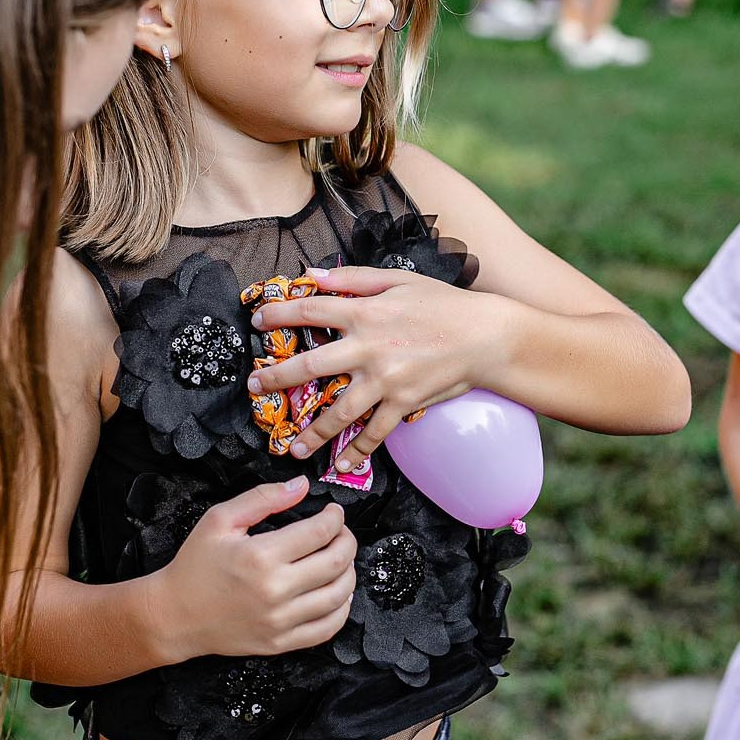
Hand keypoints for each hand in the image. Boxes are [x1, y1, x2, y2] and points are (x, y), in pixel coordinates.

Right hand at [156, 476, 356, 658]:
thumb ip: (263, 497)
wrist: (174, 615)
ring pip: (338, 596)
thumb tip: (301, 485)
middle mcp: (274, 591)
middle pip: (336, 563)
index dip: (335, 518)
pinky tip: (337, 594)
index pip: (320, 533)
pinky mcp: (280, 643)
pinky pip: (327, 629)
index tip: (334, 512)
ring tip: (340, 560)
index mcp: (260, 556)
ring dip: (349, 573)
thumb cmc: (195, 565)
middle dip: (347, 541)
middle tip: (341, 533)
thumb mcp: (220, 519)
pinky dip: (341, 609)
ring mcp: (279, 621)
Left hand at [245, 266, 479, 465]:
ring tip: (291, 446)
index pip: (309, 311)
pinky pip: (374, 433)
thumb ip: (352, 278)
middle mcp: (369, 348)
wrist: (485, 336)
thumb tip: (312, 274)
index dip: (278, 314)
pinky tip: (340, 465)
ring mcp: (385, 379)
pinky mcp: (403, 403)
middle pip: (310, 365)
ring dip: (311, 431)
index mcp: (364, 312)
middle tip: (254, 386)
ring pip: (337, 411)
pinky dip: (357, 452)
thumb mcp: (397, 279)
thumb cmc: (442, 304)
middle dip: (276, 377)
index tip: (256, 320)